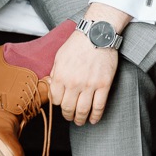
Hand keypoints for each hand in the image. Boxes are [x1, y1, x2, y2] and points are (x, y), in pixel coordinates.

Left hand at [48, 3, 128, 124]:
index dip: (58, 104)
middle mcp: (74, 83)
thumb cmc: (78, 43)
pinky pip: (99, 106)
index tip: (62, 104)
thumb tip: (51, 85)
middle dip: (68, 116)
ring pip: (83, 110)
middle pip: (68, 108)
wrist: (97, 34)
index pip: (56, 100)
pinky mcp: (104, 85)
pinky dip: (96, 116)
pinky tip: (94, 119)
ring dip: (80, 119)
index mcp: (61, 76)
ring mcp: (90, 85)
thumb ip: (55, 73)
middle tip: (70, 117)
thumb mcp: (59, 56)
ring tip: (80, 121)